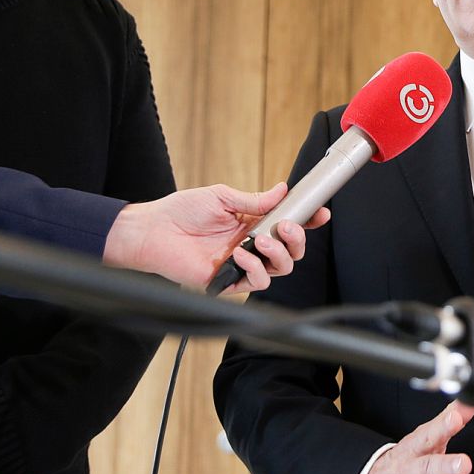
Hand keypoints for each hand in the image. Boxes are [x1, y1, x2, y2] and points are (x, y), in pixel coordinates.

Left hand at [102, 183, 329, 291]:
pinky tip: (240, 255)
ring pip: (281, 269)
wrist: (154, 230)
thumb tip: (282, 191)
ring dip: (278, 254)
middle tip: (288, 227)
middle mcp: (252, 246)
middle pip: (292, 251)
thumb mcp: (222, 197)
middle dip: (298, 240)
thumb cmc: (181, 212)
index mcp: (253, 225)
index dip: (307, 222)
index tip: (320, 214)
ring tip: (261, 241)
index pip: (288, 226)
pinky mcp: (230, 282)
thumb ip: (254, 200)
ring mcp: (242, 265)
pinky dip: (254, 268)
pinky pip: (256, 281)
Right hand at [359, 401, 473, 473]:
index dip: (443, 426)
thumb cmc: (403, 464)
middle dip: (446, 466)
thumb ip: (446, 423)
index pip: (428, 435)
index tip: (459, 416)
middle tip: (465, 464)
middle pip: (427, 468)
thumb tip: (469, 402)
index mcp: (412, 452)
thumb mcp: (421, 441)